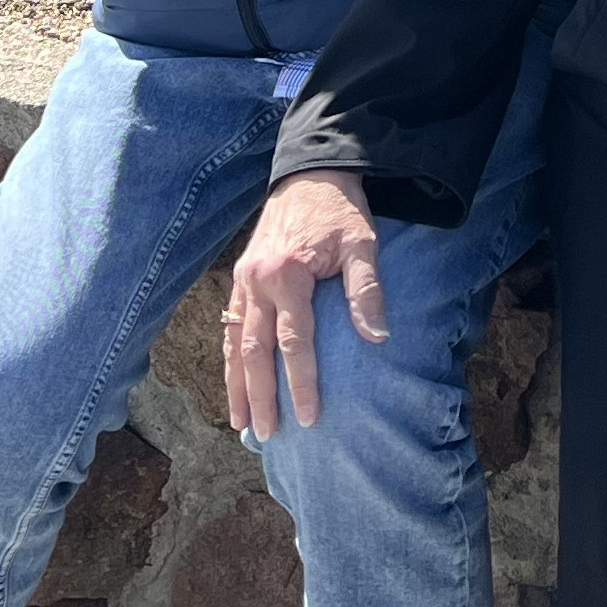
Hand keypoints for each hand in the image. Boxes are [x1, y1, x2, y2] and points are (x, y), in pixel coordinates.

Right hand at [226, 170, 382, 435]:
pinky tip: (232, 383)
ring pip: (234, 342)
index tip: (310, 417)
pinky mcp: (240, 277)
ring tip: (241, 422)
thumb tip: (378, 338)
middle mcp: (257, 281)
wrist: (310, 171)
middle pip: (255, 351)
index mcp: (287, 274)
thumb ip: (367, 290)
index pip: (294, 342)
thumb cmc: (340, 210)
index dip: (302, 383)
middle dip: (261, 397)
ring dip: (237, 385)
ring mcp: (244, 280)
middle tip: (268, 435)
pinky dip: (229, 358)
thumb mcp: (363, 242)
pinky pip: (229, 325)